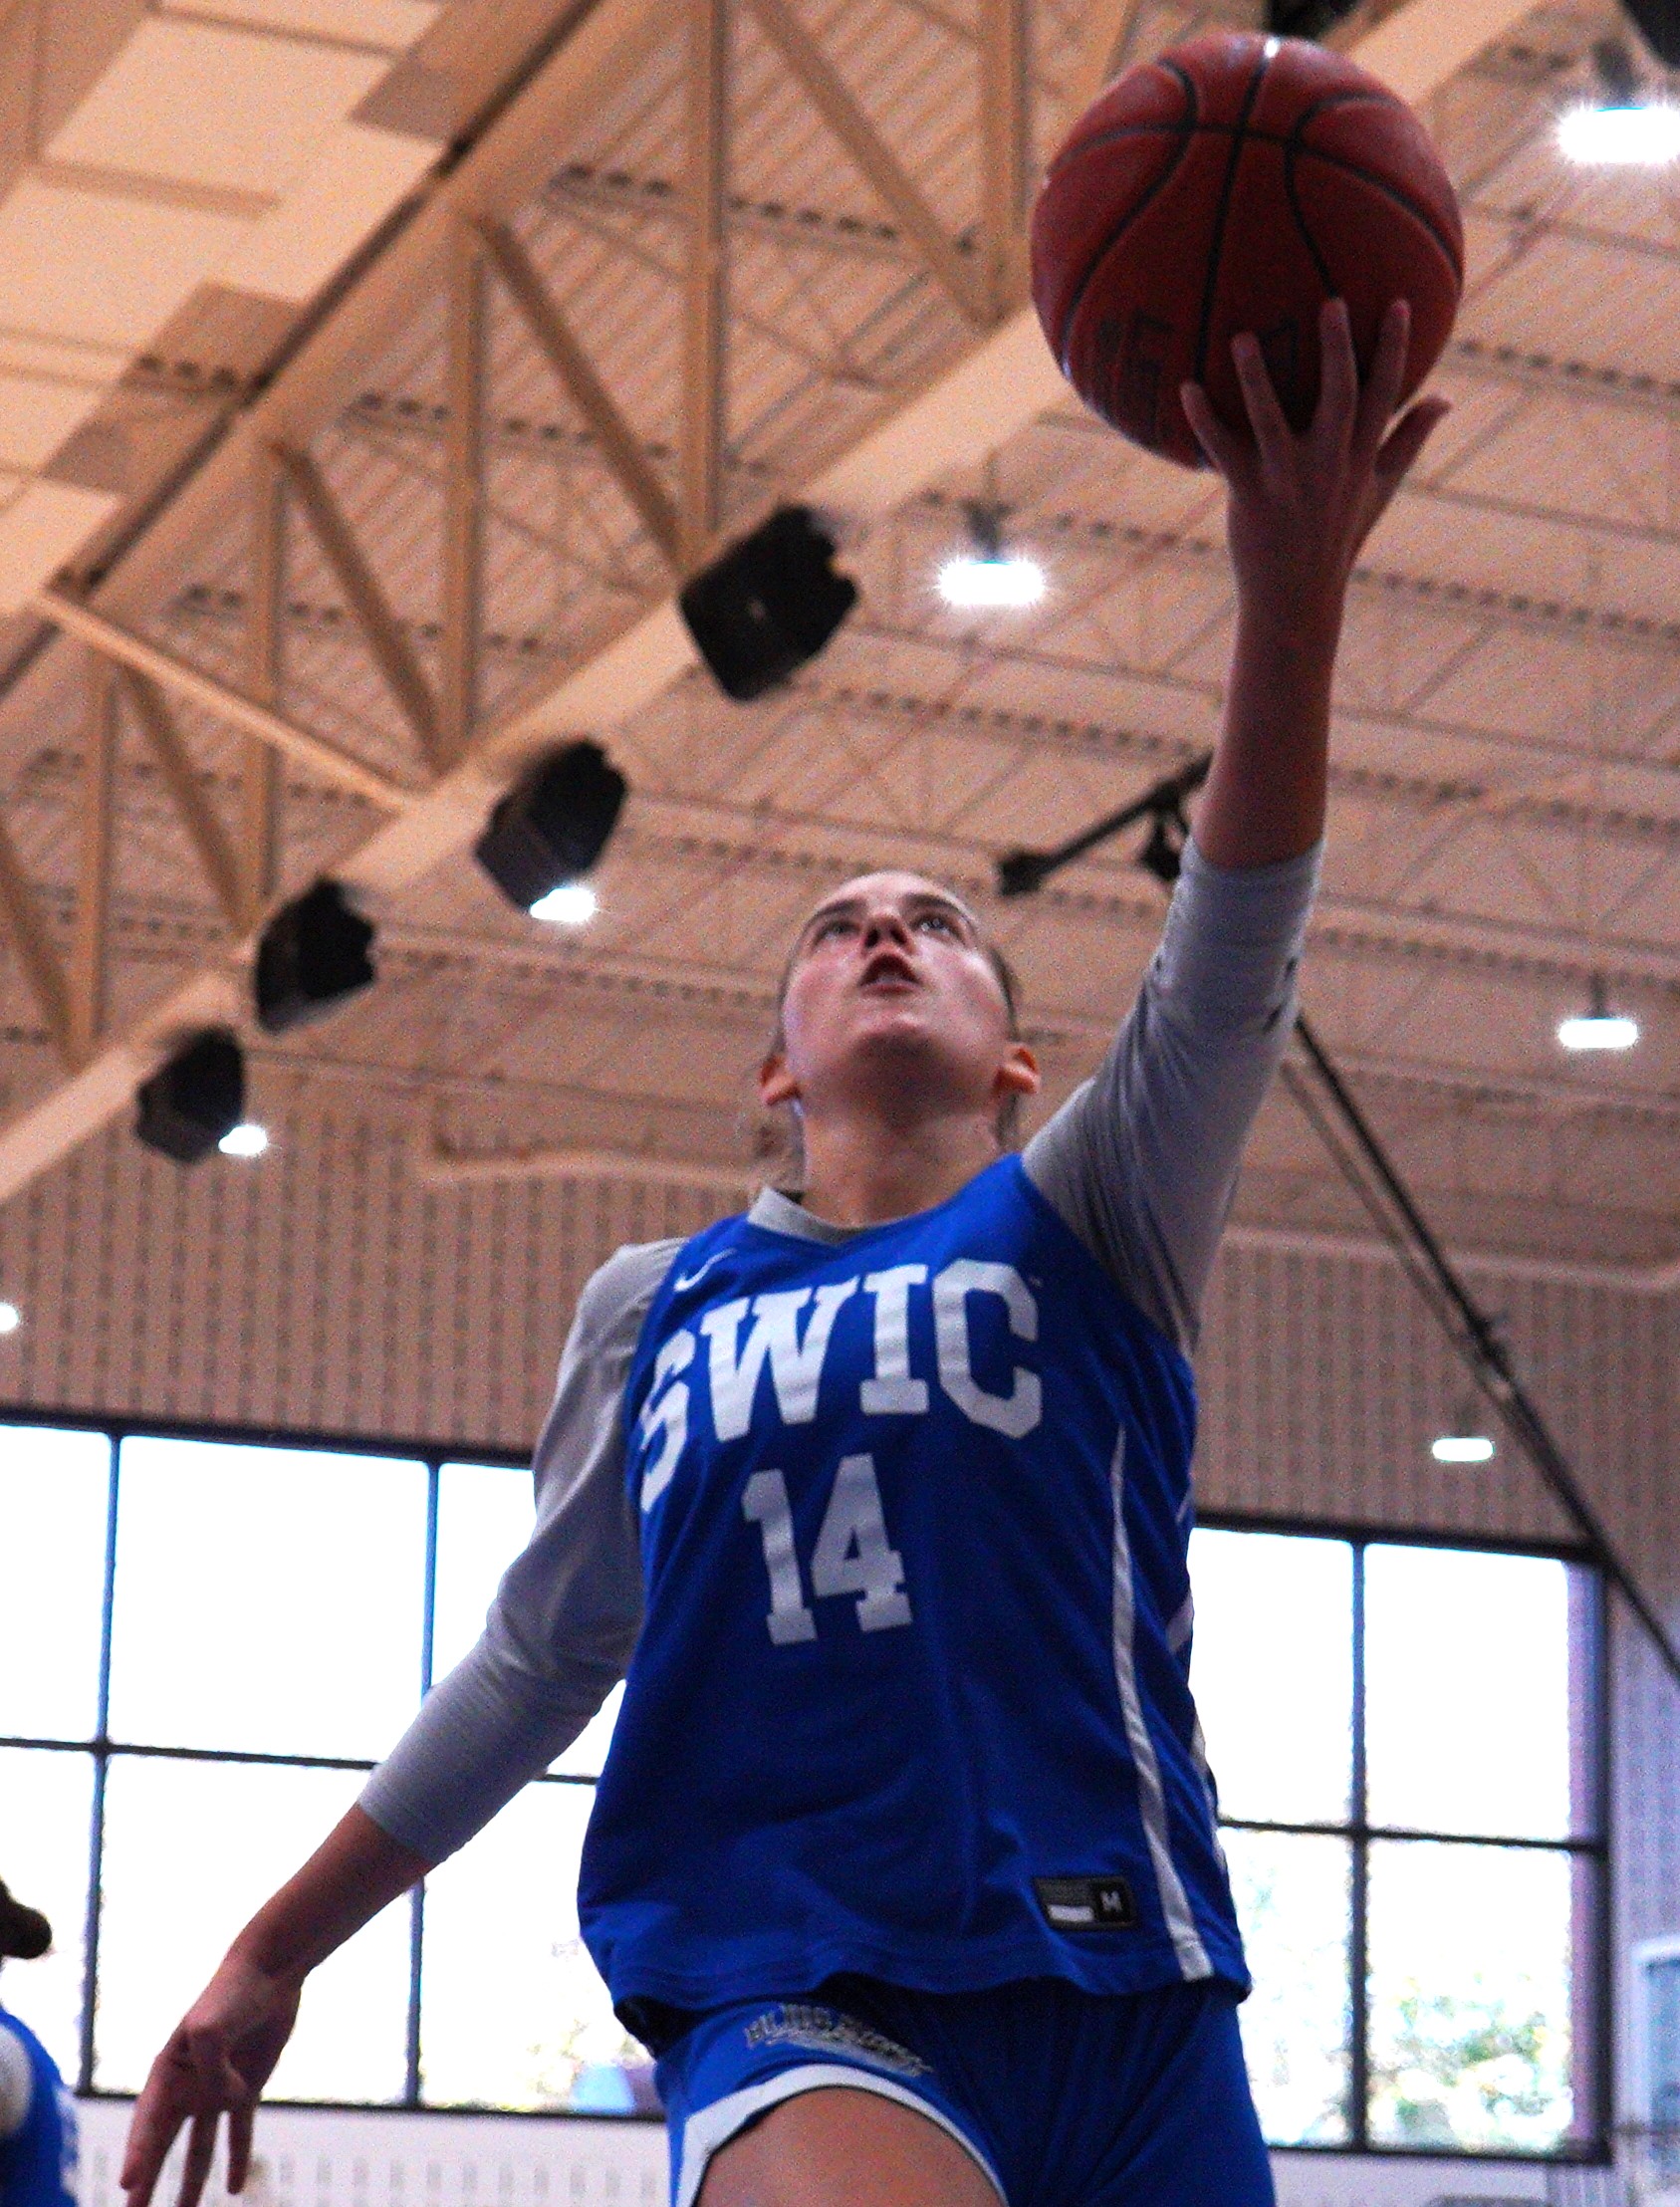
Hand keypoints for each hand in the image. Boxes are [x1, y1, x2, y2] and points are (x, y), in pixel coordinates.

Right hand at [120, 1952, 301, 2206]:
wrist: (270, 1970)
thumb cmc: (233, 1993)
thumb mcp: (212, 2027)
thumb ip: (213, 2069)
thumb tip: (230, 2100)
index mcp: (167, 2070)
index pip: (148, 2122)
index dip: (139, 2155)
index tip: (129, 2185)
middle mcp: (186, 2084)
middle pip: (163, 2144)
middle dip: (148, 2181)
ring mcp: (216, 2088)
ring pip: (199, 2147)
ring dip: (190, 2182)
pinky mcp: (246, 2087)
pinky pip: (239, 2132)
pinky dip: (237, 2159)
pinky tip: (234, 2190)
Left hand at [1181, 297, 1449, 643]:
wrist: (1297, 598)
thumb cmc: (1338, 538)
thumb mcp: (1380, 490)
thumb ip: (1408, 441)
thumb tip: (1444, 398)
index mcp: (1361, 458)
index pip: (1385, 396)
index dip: (1395, 350)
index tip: (1401, 303)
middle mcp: (1328, 464)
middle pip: (1338, 396)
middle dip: (1336, 349)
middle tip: (1331, 301)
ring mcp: (1287, 479)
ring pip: (1271, 419)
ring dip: (1255, 377)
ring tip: (1243, 336)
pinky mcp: (1250, 494)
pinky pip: (1224, 451)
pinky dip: (1204, 421)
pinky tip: (1186, 389)